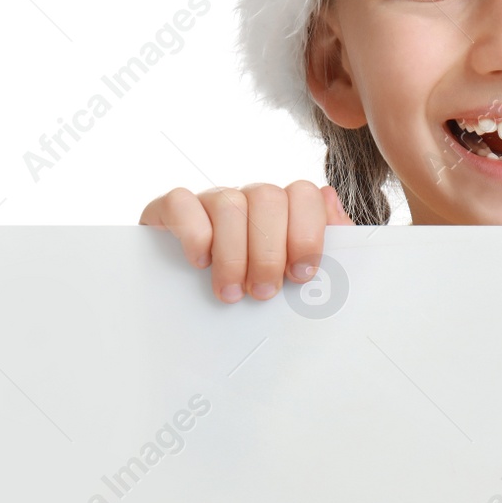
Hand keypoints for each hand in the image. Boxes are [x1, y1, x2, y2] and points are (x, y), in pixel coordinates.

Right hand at [139, 181, 353, 302]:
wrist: (194, 309)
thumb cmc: (257, 287)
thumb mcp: (298, 272)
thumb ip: (329, 240)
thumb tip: (329, 198)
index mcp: (284, 208)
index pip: (303, 193)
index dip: (306, 233)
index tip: (301, 275)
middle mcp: (249, 198)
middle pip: (267, 197)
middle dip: (269, 252)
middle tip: (263, 292)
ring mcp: (210, 200)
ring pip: (228, 202)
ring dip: (233, 254)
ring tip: (231, 293)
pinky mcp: (171, 211)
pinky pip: (181, 202)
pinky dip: (193, 233)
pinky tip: (200, 262)